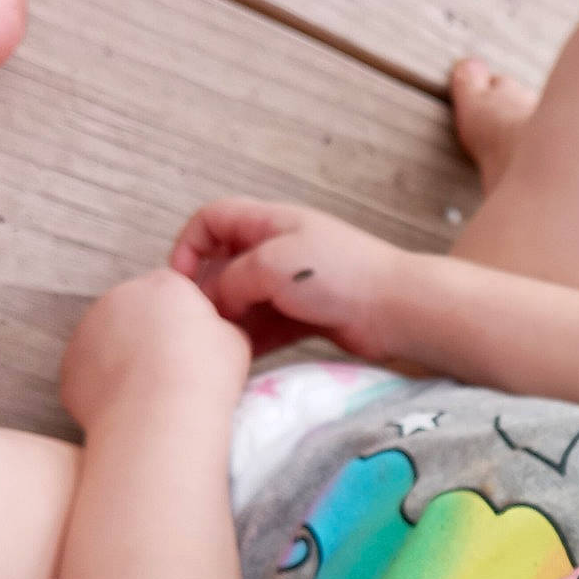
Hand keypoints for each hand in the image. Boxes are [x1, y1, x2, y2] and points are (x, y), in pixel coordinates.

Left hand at [60, 269, 252, 430]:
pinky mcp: (70, 366)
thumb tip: (213, 334)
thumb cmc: (205, 376)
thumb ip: (219, 327)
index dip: (187, 321)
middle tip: (174, 371)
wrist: (159, 419)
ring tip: (152, 392)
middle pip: (137, 313)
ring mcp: (87, 330)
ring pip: (110, 341)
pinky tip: (130, 406)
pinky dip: (107, 387)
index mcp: (163, 285)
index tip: (197, 348)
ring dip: (126, 359)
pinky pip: (92, 373)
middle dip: (151, 335)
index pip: (175, 293)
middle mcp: (119, 297)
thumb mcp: (236, 341)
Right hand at [171, 198, 406, 360]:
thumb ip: (232, 278)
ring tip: (217, 342)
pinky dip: (251, 339)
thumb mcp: (272, 264)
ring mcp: (293, 286)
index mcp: (270, 223)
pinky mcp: (306, 318)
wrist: (397, 309)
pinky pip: (266, 327)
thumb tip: (215, 302)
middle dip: (207, 290)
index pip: (213, 220)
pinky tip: (237, 358)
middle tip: (198, 320)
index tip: (181, 279)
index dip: (189, 244)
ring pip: (244, 300)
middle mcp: (279, 250)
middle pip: (224, 264)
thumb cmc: (339, 274)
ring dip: (228, 319)